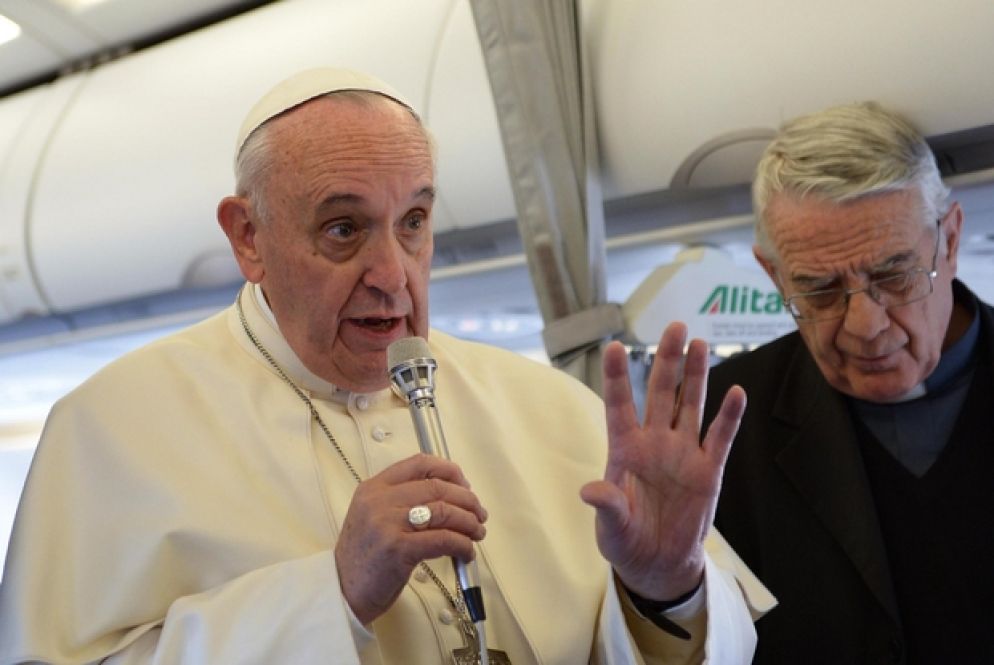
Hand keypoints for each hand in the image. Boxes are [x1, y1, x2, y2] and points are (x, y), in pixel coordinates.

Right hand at [335, 454, 487, 623]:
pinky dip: (463, 544)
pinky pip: (444, 539)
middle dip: (467, 499)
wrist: (341, 591)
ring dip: (469, 521)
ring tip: (477, 532)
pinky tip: (467, 552)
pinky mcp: (398, 549)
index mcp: (374, 488)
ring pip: (444, 510)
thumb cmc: (363, 558)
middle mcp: (379, 500)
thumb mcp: (373, 517)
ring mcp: (388, 523)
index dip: (450, 471)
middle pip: (437, 486)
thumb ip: (402, 501)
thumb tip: (451, 496)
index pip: (420, 463)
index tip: (464, 484)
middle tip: (478, 513)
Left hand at [580, 322, 745, 600]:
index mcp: (624, 450)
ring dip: (696, 376)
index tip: (612, 346)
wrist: (659, 564)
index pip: (618, 406)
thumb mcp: (610, 528)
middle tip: (674, 326)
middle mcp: (654, 443)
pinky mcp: (709, 471)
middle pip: (660, 393)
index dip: (615, 377)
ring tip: (700, 344)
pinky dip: (729, 417)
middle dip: (666, 360)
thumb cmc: (626, 541)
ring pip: (690, 406)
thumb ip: (607, 506)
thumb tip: (590, 490)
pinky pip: (720, 438)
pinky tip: (737, 392)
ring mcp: (683, 453)